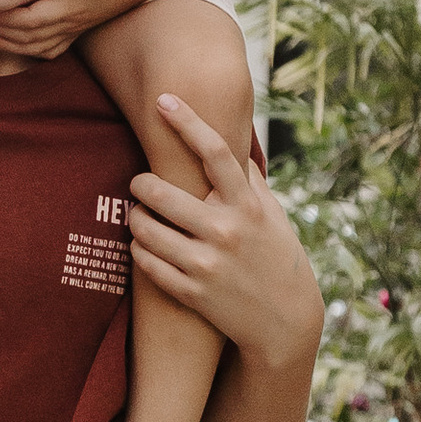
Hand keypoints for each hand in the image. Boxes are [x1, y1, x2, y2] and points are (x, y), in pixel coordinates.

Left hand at [0, 0, 155, 59]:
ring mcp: (72, 30)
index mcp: (72, 8)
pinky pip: (46, 49)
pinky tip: (6, 42)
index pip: (31, 19)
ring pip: (34, 46)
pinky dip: (23, 49)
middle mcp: (70, 24)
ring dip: (5, 42)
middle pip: (27, 36)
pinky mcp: (74, 29)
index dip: (4, 17)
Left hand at [128, 98, 322, 368]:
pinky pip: (145, 262)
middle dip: (140, 183)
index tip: (164, 100)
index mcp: (248, 206)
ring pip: (145, 229)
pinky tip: (144, 244)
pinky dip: (139, 249)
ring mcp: (207, 264)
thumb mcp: (272, 216)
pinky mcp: (191, 293)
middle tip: (138, 182)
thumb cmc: (276, 258)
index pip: (216, 152)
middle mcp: (227, 231)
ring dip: (134, 218)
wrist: (286, 322)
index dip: (187, 122)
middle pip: (162, 193)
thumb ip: (248, 182)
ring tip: (138, 216)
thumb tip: (230, 144)